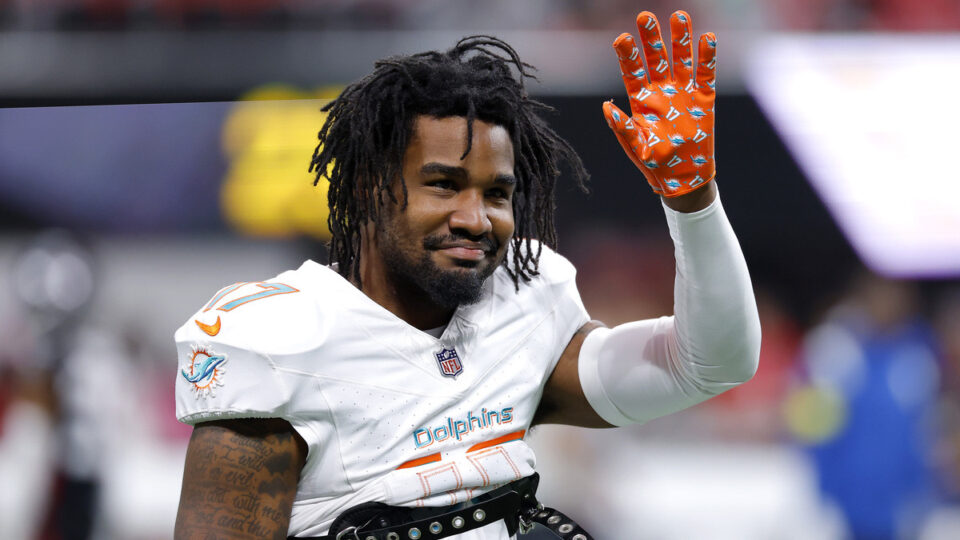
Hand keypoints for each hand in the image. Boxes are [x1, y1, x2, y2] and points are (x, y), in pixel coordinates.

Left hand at [603, 10, 716, 197]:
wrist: (682, 178)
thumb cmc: (654, 163)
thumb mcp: (636, 148)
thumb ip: (622, 128)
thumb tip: (607, 106)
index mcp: (641, 101)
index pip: (633, 72)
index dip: (628, 55)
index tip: (622, 38)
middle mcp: (662, 92)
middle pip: (656, 59)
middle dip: (651, 38)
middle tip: (645, 16)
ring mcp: (683, 93)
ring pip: (681, 60)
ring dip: (680, 39)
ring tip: (679, 16)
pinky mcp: (704, 100)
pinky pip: (706, 75)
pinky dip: (707, 58)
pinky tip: (707, 38)